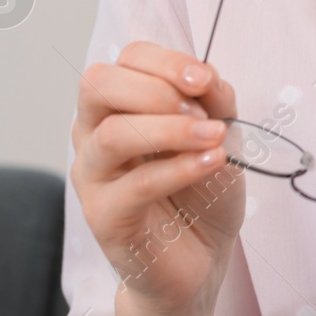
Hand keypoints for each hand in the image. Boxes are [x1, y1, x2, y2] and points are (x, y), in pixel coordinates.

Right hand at [69, 41, 245, 315]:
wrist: (202, 256)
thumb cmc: (203, 189)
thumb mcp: (221, 134)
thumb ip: (215, 100)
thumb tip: (207, 76)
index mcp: (121, 105)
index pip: (127, 59)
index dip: (166, 60)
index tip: (205, 79)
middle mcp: (96, 133)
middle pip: (98, 85)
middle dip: (155, 88)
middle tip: (201, 109)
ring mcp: (94, 176)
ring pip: (112, 134)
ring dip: (171, 129)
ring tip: (213, 137)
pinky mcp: (104, 217)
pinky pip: (134, 185)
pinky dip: (178, 169)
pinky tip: (211, 164)